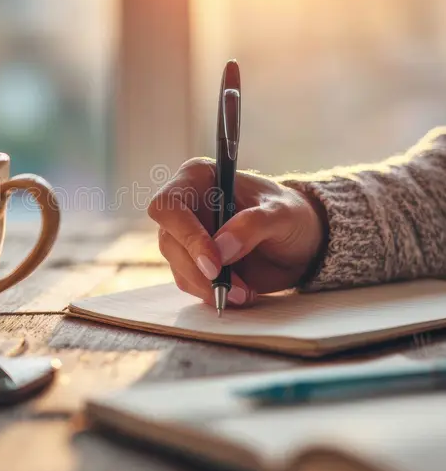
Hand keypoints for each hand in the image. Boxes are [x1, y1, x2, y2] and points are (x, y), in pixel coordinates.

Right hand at [148, 158, 326, 306]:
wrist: (301, 243)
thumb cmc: (291, 216)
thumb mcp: (283, 214)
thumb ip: (253, 225)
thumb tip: (221, 248)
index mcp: (199, 178)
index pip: (169, 205)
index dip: (186, 234)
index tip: (214, 262)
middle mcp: (186, 205)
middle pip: (170, 241)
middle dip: (199, 270)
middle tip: (233, 288)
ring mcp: (186, 235)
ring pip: (177, 266)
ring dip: (208, 286)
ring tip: (244, 292)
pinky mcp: (193, 261)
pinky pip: (189, 282)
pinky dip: (212, 293)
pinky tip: (240, 292)